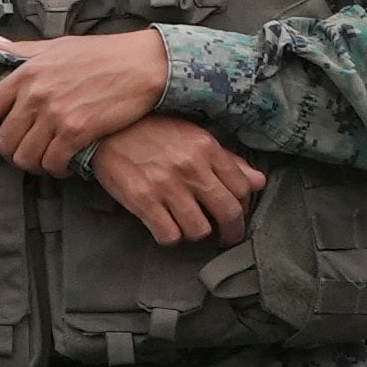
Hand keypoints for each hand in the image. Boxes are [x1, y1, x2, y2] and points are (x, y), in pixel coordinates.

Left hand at [0, 29, 179, 171]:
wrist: (145, 63)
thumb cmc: (105, 53)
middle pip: (5, 141)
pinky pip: (53, 162)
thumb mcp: (60, 46)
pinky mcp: (77, 131)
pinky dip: (56, 170)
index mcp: (26, 73)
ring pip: (26, 157)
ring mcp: (55, 114)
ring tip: (48, 162)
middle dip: (13, 154)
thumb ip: (25, 50)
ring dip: (35, 165)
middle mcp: (35, 95)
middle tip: (28, 154)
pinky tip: (67, 165)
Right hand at [85, 117, 269, 246]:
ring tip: (190, 226)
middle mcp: (191, 167)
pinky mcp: (142, 200)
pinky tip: (166, 228)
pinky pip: (168, 235)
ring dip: (197, 233)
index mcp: (207, 148)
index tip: (236, 214)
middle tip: (226, 237)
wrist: (107, 129)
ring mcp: (166, 185)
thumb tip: (259, 182)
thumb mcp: (194, 137)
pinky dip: (170, 237)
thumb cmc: (153, 132)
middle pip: (228, 212)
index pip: (243, 188)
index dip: (243, 206)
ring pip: (199, 229)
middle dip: (231, 231)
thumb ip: (227, 161)